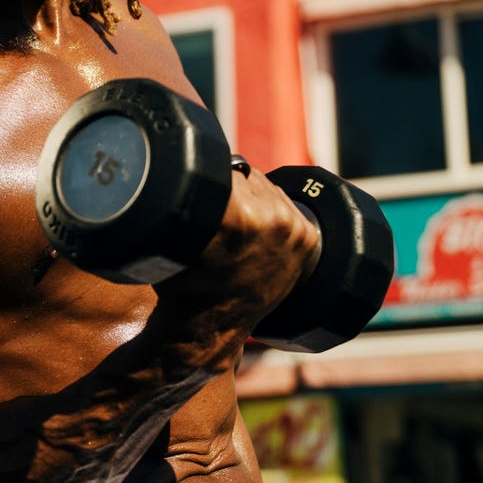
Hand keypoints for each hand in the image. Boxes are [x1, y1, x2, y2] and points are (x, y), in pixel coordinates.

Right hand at [158, 166, 321, 341]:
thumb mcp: (174, 231)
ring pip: (267, 189)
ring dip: (254, 200)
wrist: (210, 323)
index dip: (208, 176)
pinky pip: (286, 205)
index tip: (202, 193)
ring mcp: (293, 229)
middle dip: (233, 190)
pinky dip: (272, 215)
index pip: (223, 165)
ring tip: (236, 230)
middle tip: (218, 216)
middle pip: (246, 175)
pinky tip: (256, 236)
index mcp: (235, 212)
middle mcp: (271, 217)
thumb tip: (200, 159)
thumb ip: (193, 190)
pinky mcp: (307, 239)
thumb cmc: (183, 279)